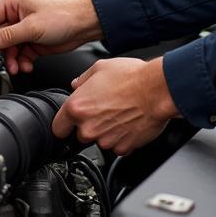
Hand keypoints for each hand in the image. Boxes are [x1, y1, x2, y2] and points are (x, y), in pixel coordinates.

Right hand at [0, 0, 101, 74]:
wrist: (83, 26)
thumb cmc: (63, 16)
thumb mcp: (31, 27)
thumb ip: (8, 36)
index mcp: (13, 3)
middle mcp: (17, 15)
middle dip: (2, 51)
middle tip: (5, 61)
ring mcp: (25, 29)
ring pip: (9, 48)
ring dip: (12, 59)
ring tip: (17, 67)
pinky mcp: (33, 41)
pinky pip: (20, 54)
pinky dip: (22, 61)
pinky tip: (26, 66)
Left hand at [52, 57, 179, 154]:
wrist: (158, 90)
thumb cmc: (132, 77)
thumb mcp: (100, 68)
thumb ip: (83, 79)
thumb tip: (77, 84)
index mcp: (77, 107)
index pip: (58, 128)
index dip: (64, 124)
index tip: (68, 124)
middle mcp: (89, 127)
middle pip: (80, 135)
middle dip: (90, 125)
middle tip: (104, 110)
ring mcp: (106, 140)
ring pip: (100, 141)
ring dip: (107, 131)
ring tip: (120, 113)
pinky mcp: (123, 148)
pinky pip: (118, 146)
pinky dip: (123, 137)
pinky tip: (129, 122)